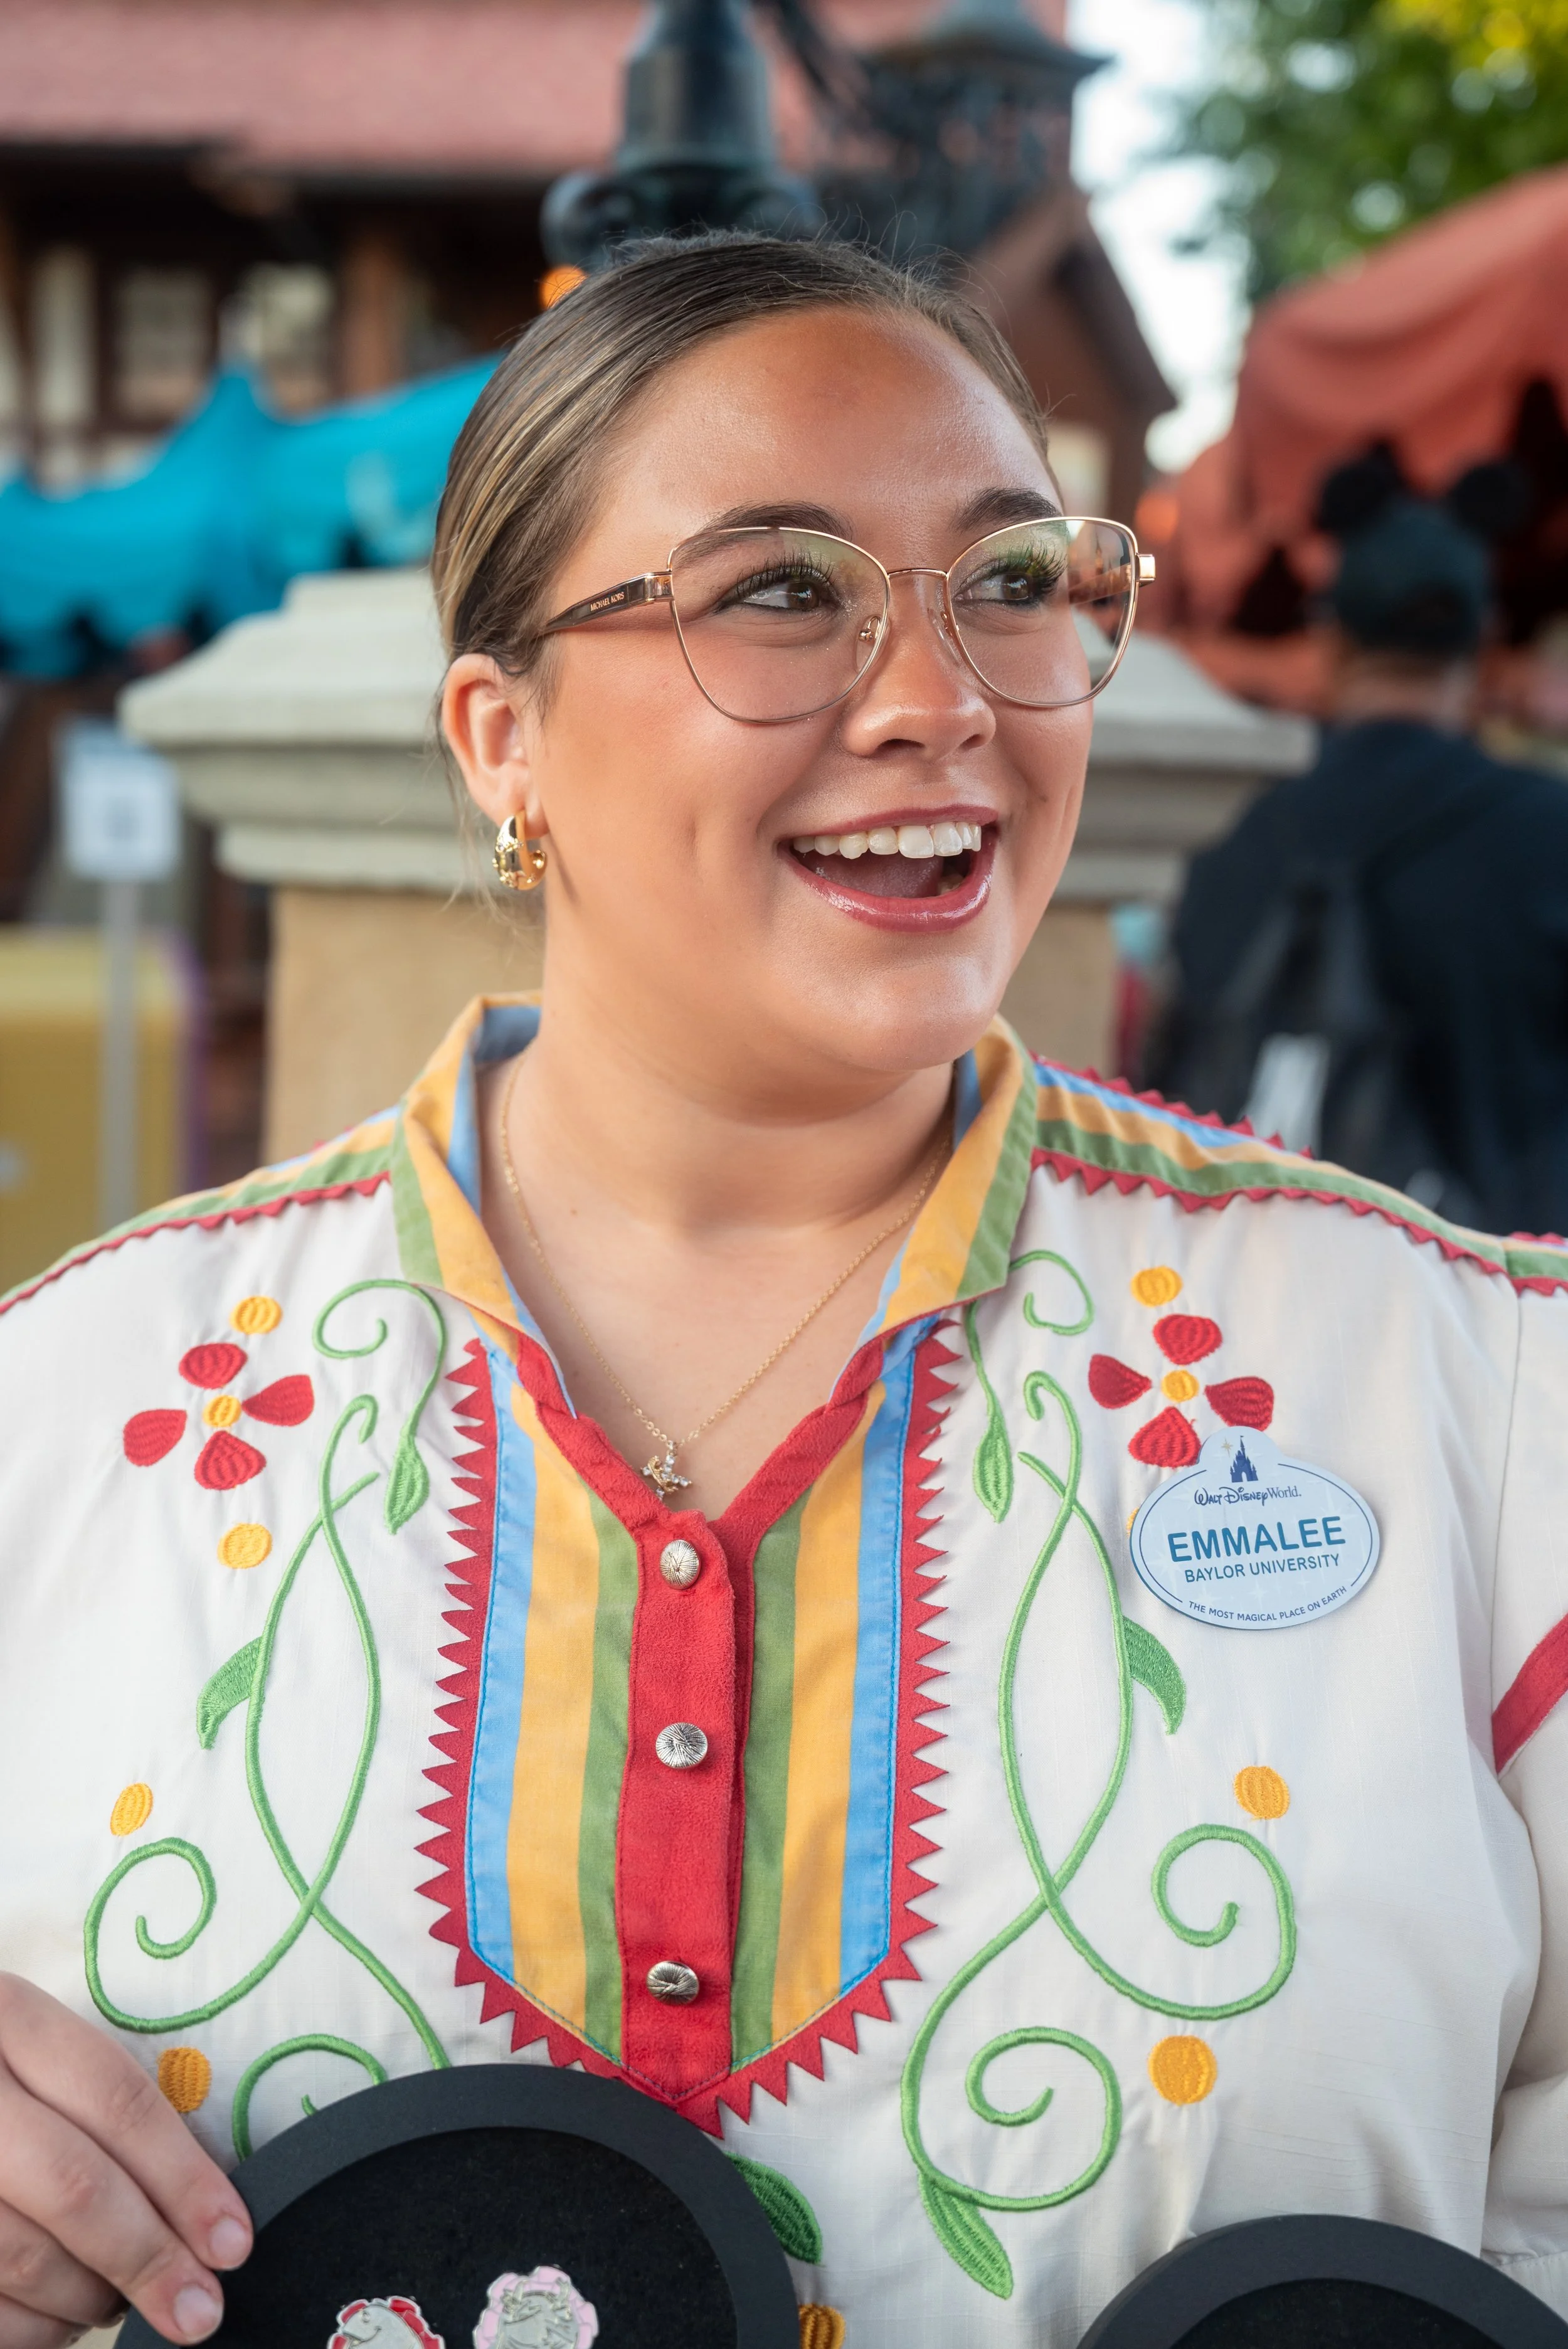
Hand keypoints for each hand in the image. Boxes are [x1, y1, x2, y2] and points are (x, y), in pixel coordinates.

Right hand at [0, 1976, 250, 2344]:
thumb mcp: (33, 2051)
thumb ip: (102, 2111)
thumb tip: (202, 2210)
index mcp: (5, 2015)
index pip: (117, 2099)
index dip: (185, 2178)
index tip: (234, 2242)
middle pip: (74, 2184)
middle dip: (148, 2258)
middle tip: (198, 2313)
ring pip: (22, 2255)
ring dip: (90, 2297)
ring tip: (121, 2303)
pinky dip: (30, 2329)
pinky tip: (58, 2321)